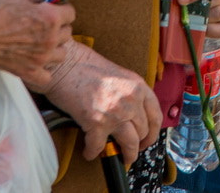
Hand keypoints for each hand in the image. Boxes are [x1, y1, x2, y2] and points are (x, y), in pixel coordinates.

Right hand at [0, 0, 74, 87]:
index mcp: (50, 17)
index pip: (71, 13)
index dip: (62, 9)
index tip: (53, 9)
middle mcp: (50, 39)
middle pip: (67, 33)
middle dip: (58, 27)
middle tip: (43, 24)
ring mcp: (41, 58)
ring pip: (62, 54)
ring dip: (55, 47)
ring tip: (41, 42)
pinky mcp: (29, 72)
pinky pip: (47, 76)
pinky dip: (44, 70)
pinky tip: (36, 61)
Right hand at [43, 42, 162, 162]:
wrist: (63, 64)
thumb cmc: (84, 65)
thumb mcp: (118, 75)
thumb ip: (128, 93)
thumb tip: (131, 114)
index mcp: (137, 86)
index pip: (155, 116)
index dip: (153, 133)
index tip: (147, 139)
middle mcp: (130, 100)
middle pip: (144, 133)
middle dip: (137, 145)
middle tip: (130, 150)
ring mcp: (115, 113)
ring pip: (130, 145)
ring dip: (124, 155)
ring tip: (117, 156)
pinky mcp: (96, 124)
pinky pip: (99, 147)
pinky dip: (93, 153)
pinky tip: (89, 152)